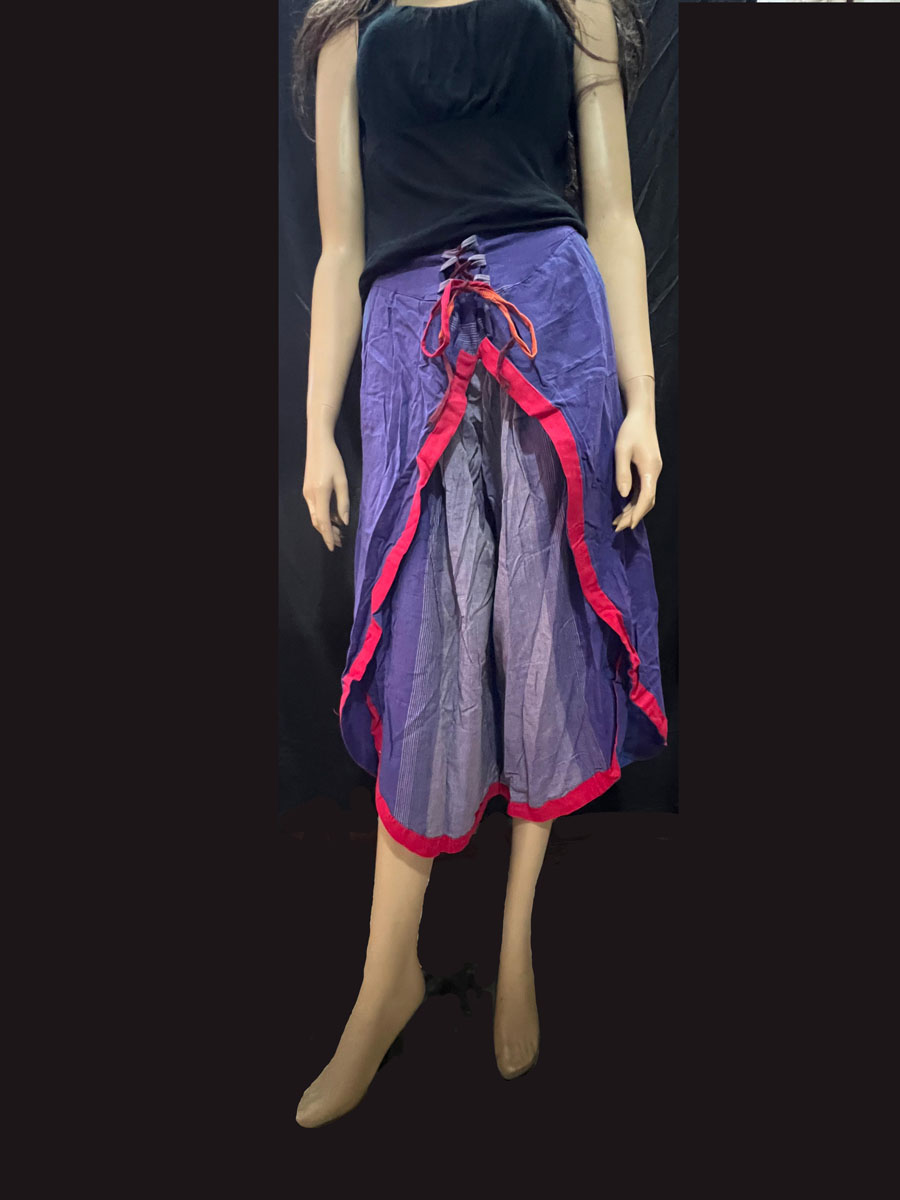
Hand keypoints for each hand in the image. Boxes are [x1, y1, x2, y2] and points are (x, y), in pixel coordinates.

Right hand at [302, 431, 349, 551]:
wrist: (318, 443)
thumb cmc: (333, 459)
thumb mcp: (342, 480)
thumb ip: (343, 502)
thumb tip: (344, 521)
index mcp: (320, 494)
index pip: (323, 522)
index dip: (328, 536)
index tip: (333, 547)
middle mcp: (310, 496)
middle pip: (317, 522)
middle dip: (328, 533)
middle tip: (340, 542)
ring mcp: (307, 493)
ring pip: (315, 516)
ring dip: (325, 526)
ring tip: (339, 533)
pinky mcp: (307, 490)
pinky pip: (315, 508)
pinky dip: (323, 516)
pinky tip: (334, 518)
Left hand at [612, 409, 662, 531]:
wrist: (641, 416)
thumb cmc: (630, 431)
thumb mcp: (622, 451)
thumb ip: (622, 473)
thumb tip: (623, 496)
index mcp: (650, 470)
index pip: (646, 498)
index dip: (636, 514)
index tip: (626, 526)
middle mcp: (655, 473)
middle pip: (647, 501)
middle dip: (634, 516)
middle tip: (617, 528)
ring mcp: (653, 471)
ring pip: (645, 496)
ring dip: (633, 510)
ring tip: (618, 521)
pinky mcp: (649, 469)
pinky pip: (643, 489)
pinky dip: (634, 500)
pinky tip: (624, 507)